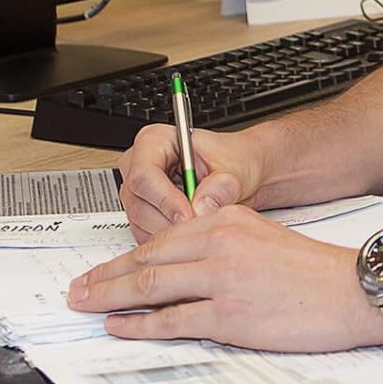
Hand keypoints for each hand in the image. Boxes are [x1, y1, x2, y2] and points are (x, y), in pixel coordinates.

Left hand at [65, 206, 382, 351]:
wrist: (352, 289)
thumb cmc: (313, 271)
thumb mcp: (263, 238)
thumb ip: (222, 243)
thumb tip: (182, 267)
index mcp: (226, 220)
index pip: (161, 238)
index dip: (124, 256)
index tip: (102, 268)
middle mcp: (219, 243)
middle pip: (147, 260)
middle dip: (105, 276)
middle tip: (77, 288)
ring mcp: (221, 279)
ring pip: (150, 287)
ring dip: (110, 298)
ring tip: (86, 306)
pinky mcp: (229, 314)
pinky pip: (171, 320)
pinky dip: (138, 325)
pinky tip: (118, 326)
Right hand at [116, 124, 263, 241]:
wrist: (244, 171)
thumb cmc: (236, 159)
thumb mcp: (236, 168)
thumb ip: (221, 186)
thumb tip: (201, 206)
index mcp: (155, 141)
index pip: (144, 174)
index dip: (164, 199)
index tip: (188, 215)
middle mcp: (141, 166)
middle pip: (138, 203)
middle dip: (169, 221)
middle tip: (199, 227)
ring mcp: (140, 192)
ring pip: (140, 223)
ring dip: (170, 234)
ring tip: (200, 226)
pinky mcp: (144, 214)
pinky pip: (146, 235)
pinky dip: (169, 242)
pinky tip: (193, 233)